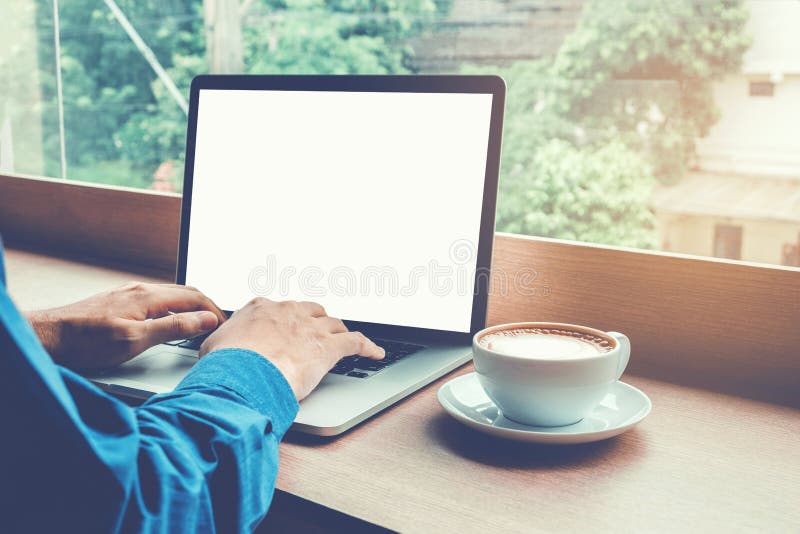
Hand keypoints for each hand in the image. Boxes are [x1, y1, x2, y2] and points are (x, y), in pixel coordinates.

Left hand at [26, 282, 226, 369]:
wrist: (49, 337)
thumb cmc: (86, 341)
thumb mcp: (135, 339)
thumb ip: (173, 327)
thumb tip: (205, 319)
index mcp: (149, 297)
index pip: (195, 298)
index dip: (214, 312)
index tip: (225, 327)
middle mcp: (141, 290)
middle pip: (186, 292)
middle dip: (207, 306)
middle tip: (220, 323)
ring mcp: (129, 294)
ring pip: (172, 295)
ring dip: (191, 306)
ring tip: (202, 322)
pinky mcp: (120, 301)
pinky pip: (158, 299)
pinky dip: (175, 308)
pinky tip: (171, 320)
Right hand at [200, 297, 384, 400]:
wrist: (242, 374)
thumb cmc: (225, 364)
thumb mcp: (214, 346)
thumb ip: (223, 341)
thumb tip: (218, 349)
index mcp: (262, 308)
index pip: (281, 309)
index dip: (288, 321)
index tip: (288, 327)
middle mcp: (289, 312)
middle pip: (312, 312)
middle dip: (316, 322)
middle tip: (317, 334)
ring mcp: (310, 328)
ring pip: (334, 325)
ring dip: (339, 333)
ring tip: (344, 342)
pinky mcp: (328, 348)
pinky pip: (356, 342)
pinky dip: (367, 347)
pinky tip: (375, 353)